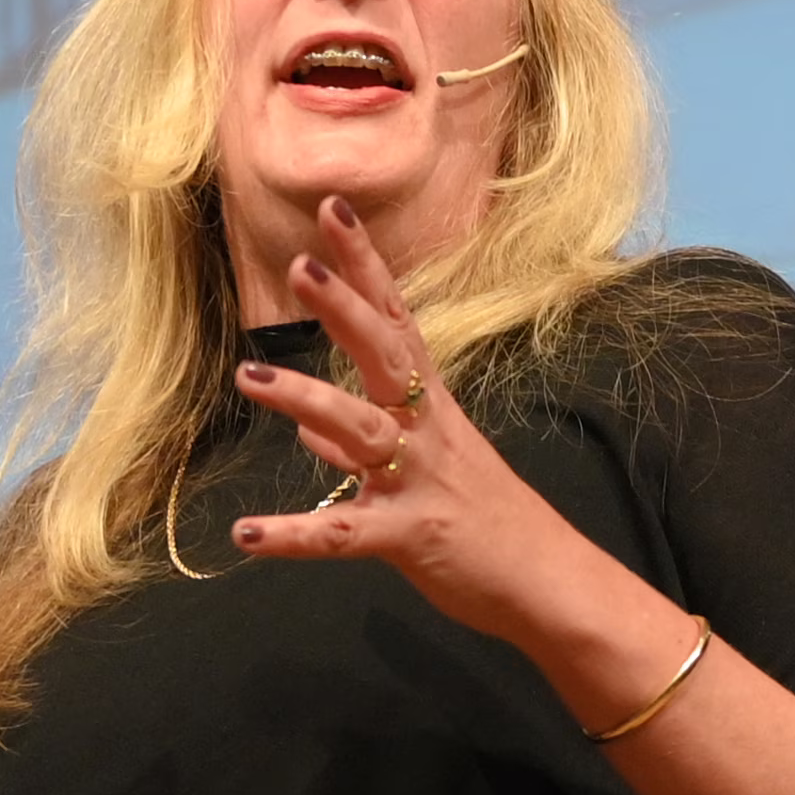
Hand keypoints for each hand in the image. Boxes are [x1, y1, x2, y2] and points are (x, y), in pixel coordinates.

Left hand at [223, 198, 638, 687]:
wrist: (548, 583)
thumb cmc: (489, 523)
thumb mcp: (429, 472)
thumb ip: (364, 451)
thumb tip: (311, 441)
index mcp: (429, 407)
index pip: (394, 321)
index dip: (364, 267)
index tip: (333, 211)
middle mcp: (424, 431)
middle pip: (385, 355)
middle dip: (343, 308)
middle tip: (299, 263)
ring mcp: (417, 480)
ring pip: (360, 430)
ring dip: (305, 398)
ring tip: (250, 374)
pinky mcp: (410, 535)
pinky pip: (343, 533)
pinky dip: (293, 535)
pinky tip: (246, 534)